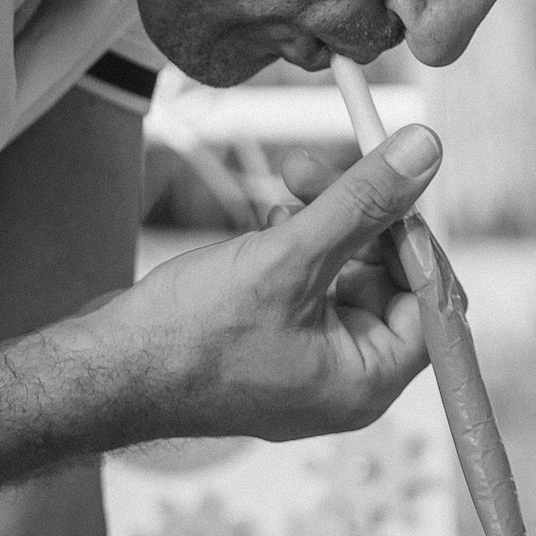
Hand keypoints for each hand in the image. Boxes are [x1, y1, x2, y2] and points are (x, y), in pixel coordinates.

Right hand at [110, 130, 440, 442]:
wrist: (105, 370)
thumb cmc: (191, 338)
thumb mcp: (287, 258)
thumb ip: (361, 203)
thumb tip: (423, 153)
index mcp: (366, 382)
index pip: (430, 302)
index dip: (413, 237)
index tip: (390, 179)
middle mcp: (344, 379)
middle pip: (386, 280)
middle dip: (357, 216)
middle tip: (317, 166)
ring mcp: (305, 361)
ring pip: (343, 273)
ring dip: (323, 220)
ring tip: (286, 180)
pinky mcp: (271, 341)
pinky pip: (306, 284)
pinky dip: (294, 243)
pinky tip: (267, 216)